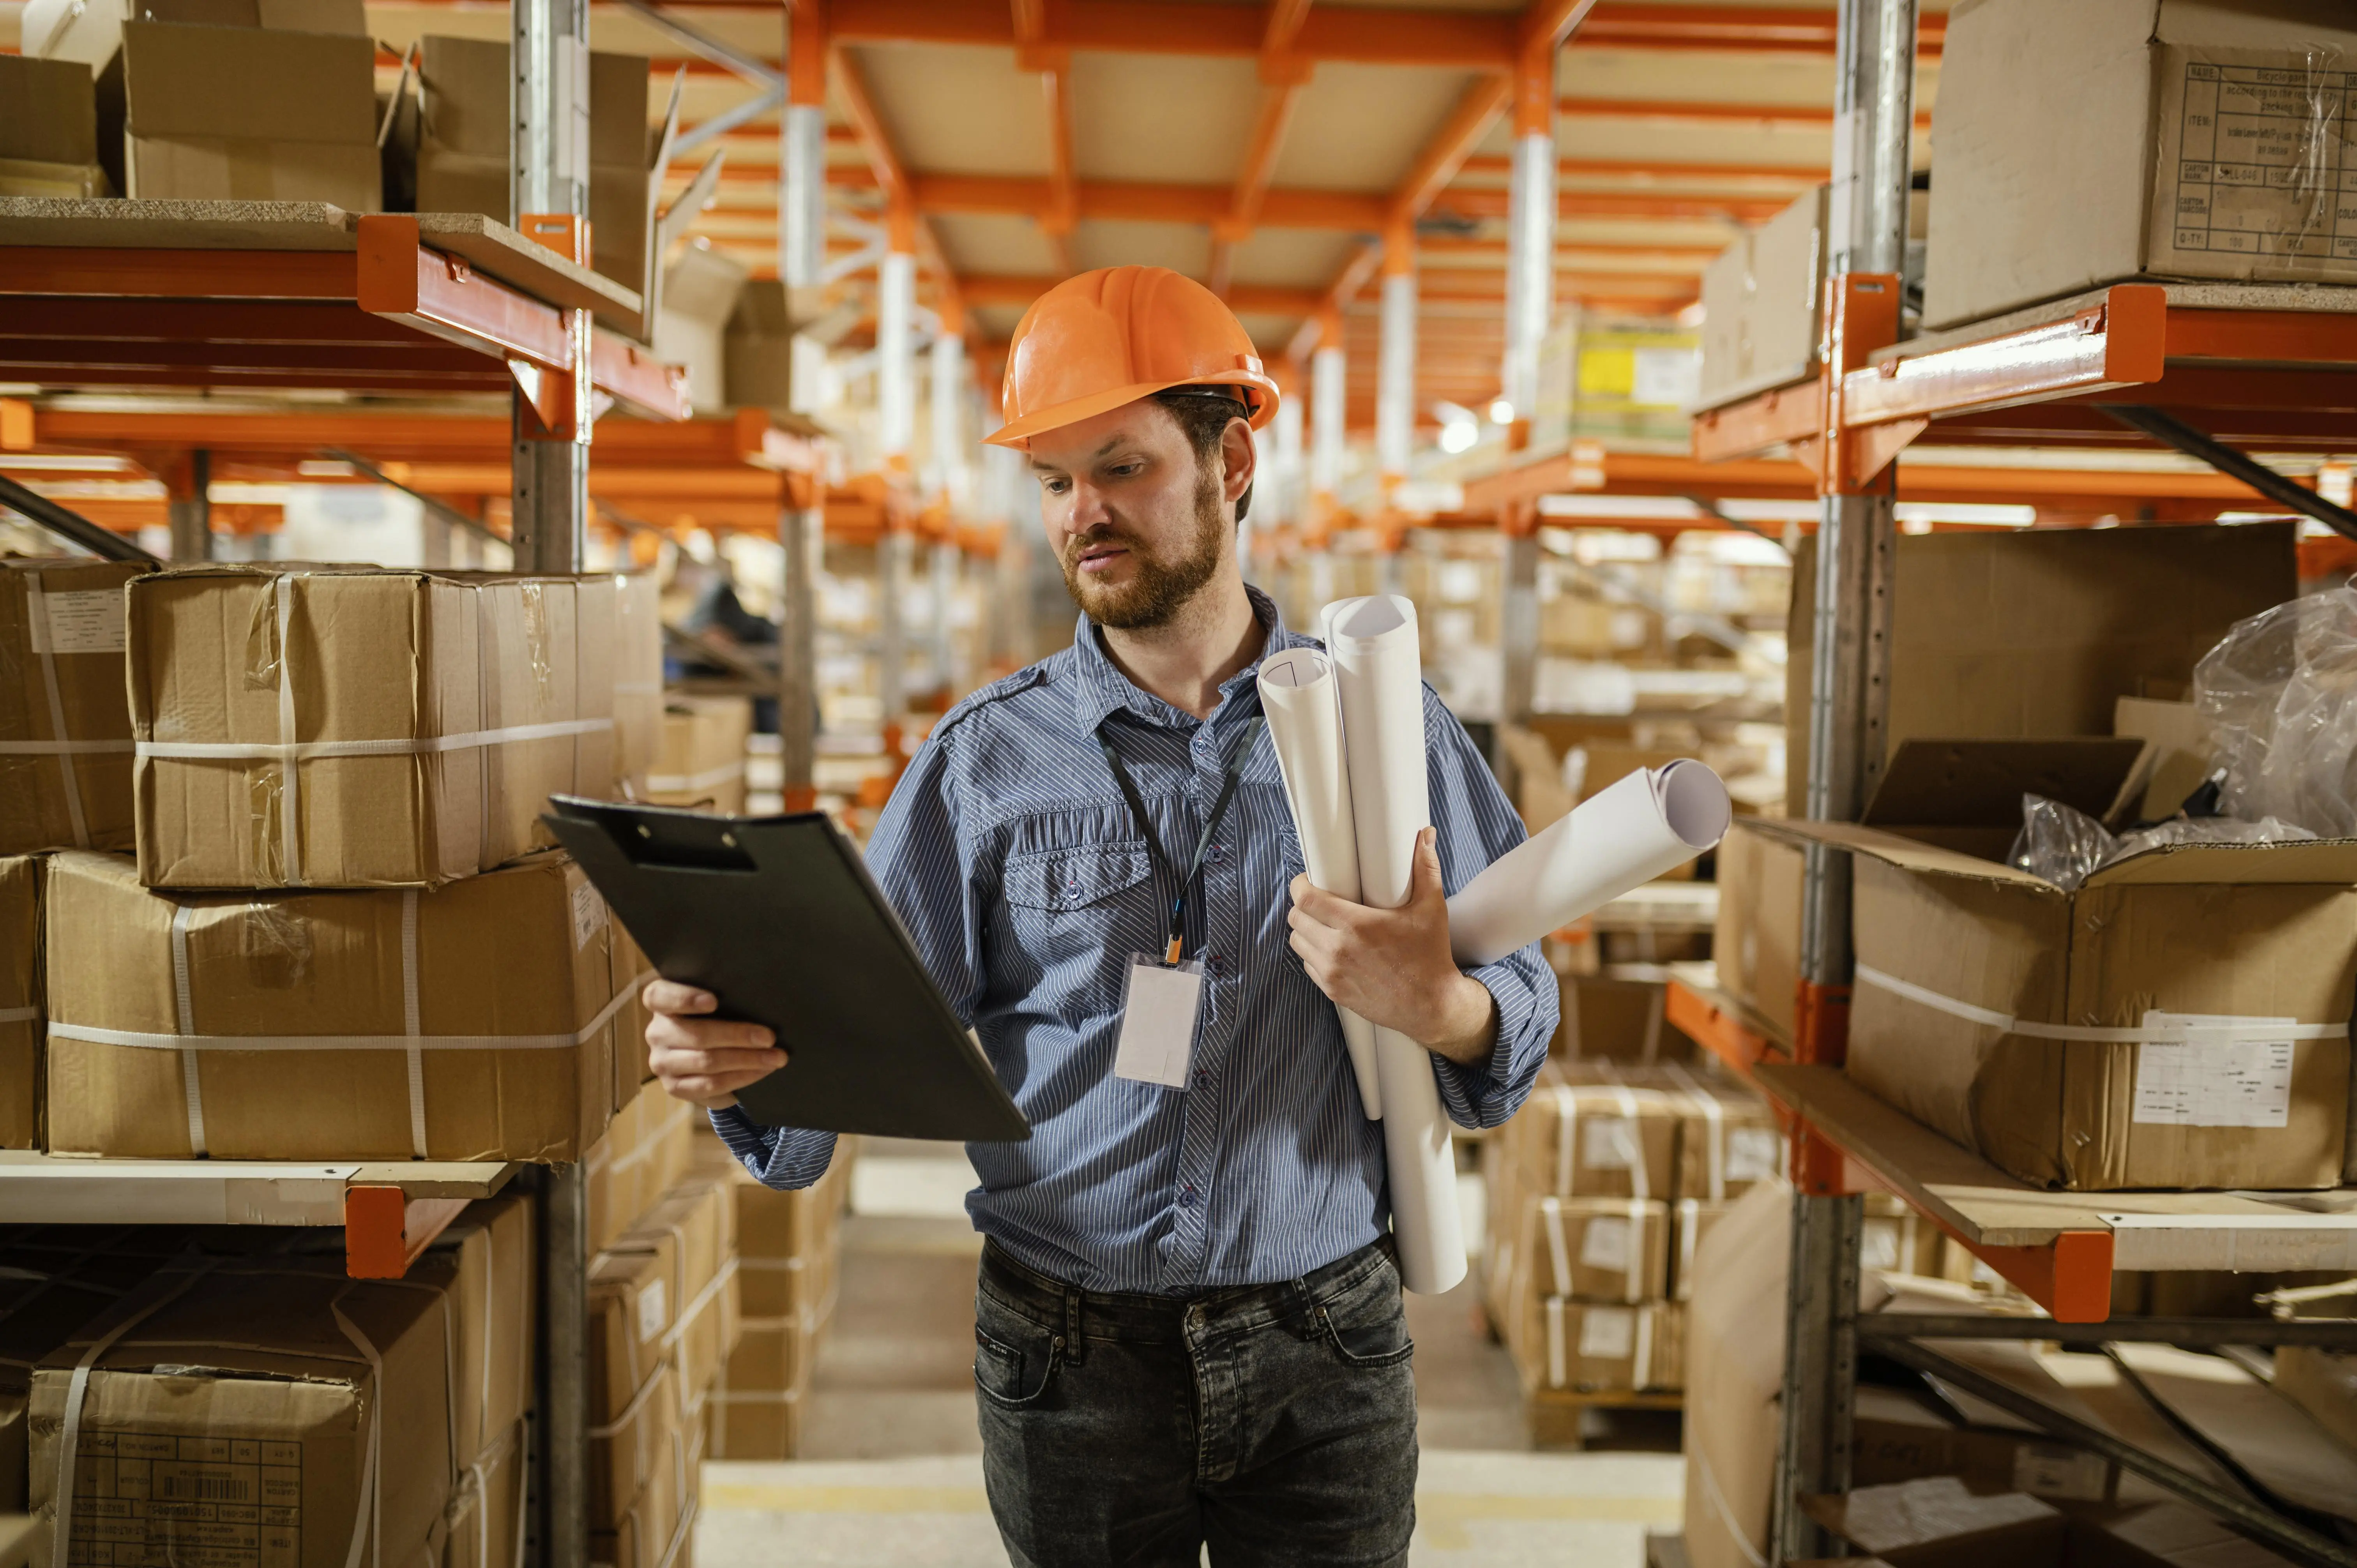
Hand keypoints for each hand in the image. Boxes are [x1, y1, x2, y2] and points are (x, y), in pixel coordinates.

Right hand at [644, 979, 786, 1109]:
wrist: (709, 1061)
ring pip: (707, 1061)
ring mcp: (661, 1062)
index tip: (714, 1001)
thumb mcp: (718, 1006)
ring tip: (776, 1057)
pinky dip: (741, 1077)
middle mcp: (656, 1032)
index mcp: (661, 1003)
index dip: (685, 998)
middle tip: (769, 1037)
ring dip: (747, 1060)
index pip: (660, 996)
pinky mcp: (674, 1087)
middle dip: (739, 1035)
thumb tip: (763, 1002)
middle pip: (697, 1034)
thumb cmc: (718, 1020)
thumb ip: (726, 999)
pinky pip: (710, 1084)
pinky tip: (761, 1071)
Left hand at [1286, 826, 1497, 1067]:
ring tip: (1321, 921)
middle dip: (1303, 905)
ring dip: (1305, 929)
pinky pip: (1307, 965)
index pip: (1306, 899)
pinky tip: (1329, 946)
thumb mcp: (1431, 908)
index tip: (1308, 880)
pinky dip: (1313, 953)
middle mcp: (1338, 950)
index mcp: (1356, 925)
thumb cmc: (1431, 955)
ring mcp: (1333, 973)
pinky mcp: (1333, 991)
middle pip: (1296, 919)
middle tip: (1316, 898)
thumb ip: (1425, 868)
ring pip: (1298, 942)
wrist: (1432, 1005)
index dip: (1300, 885)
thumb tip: (1425, 834)